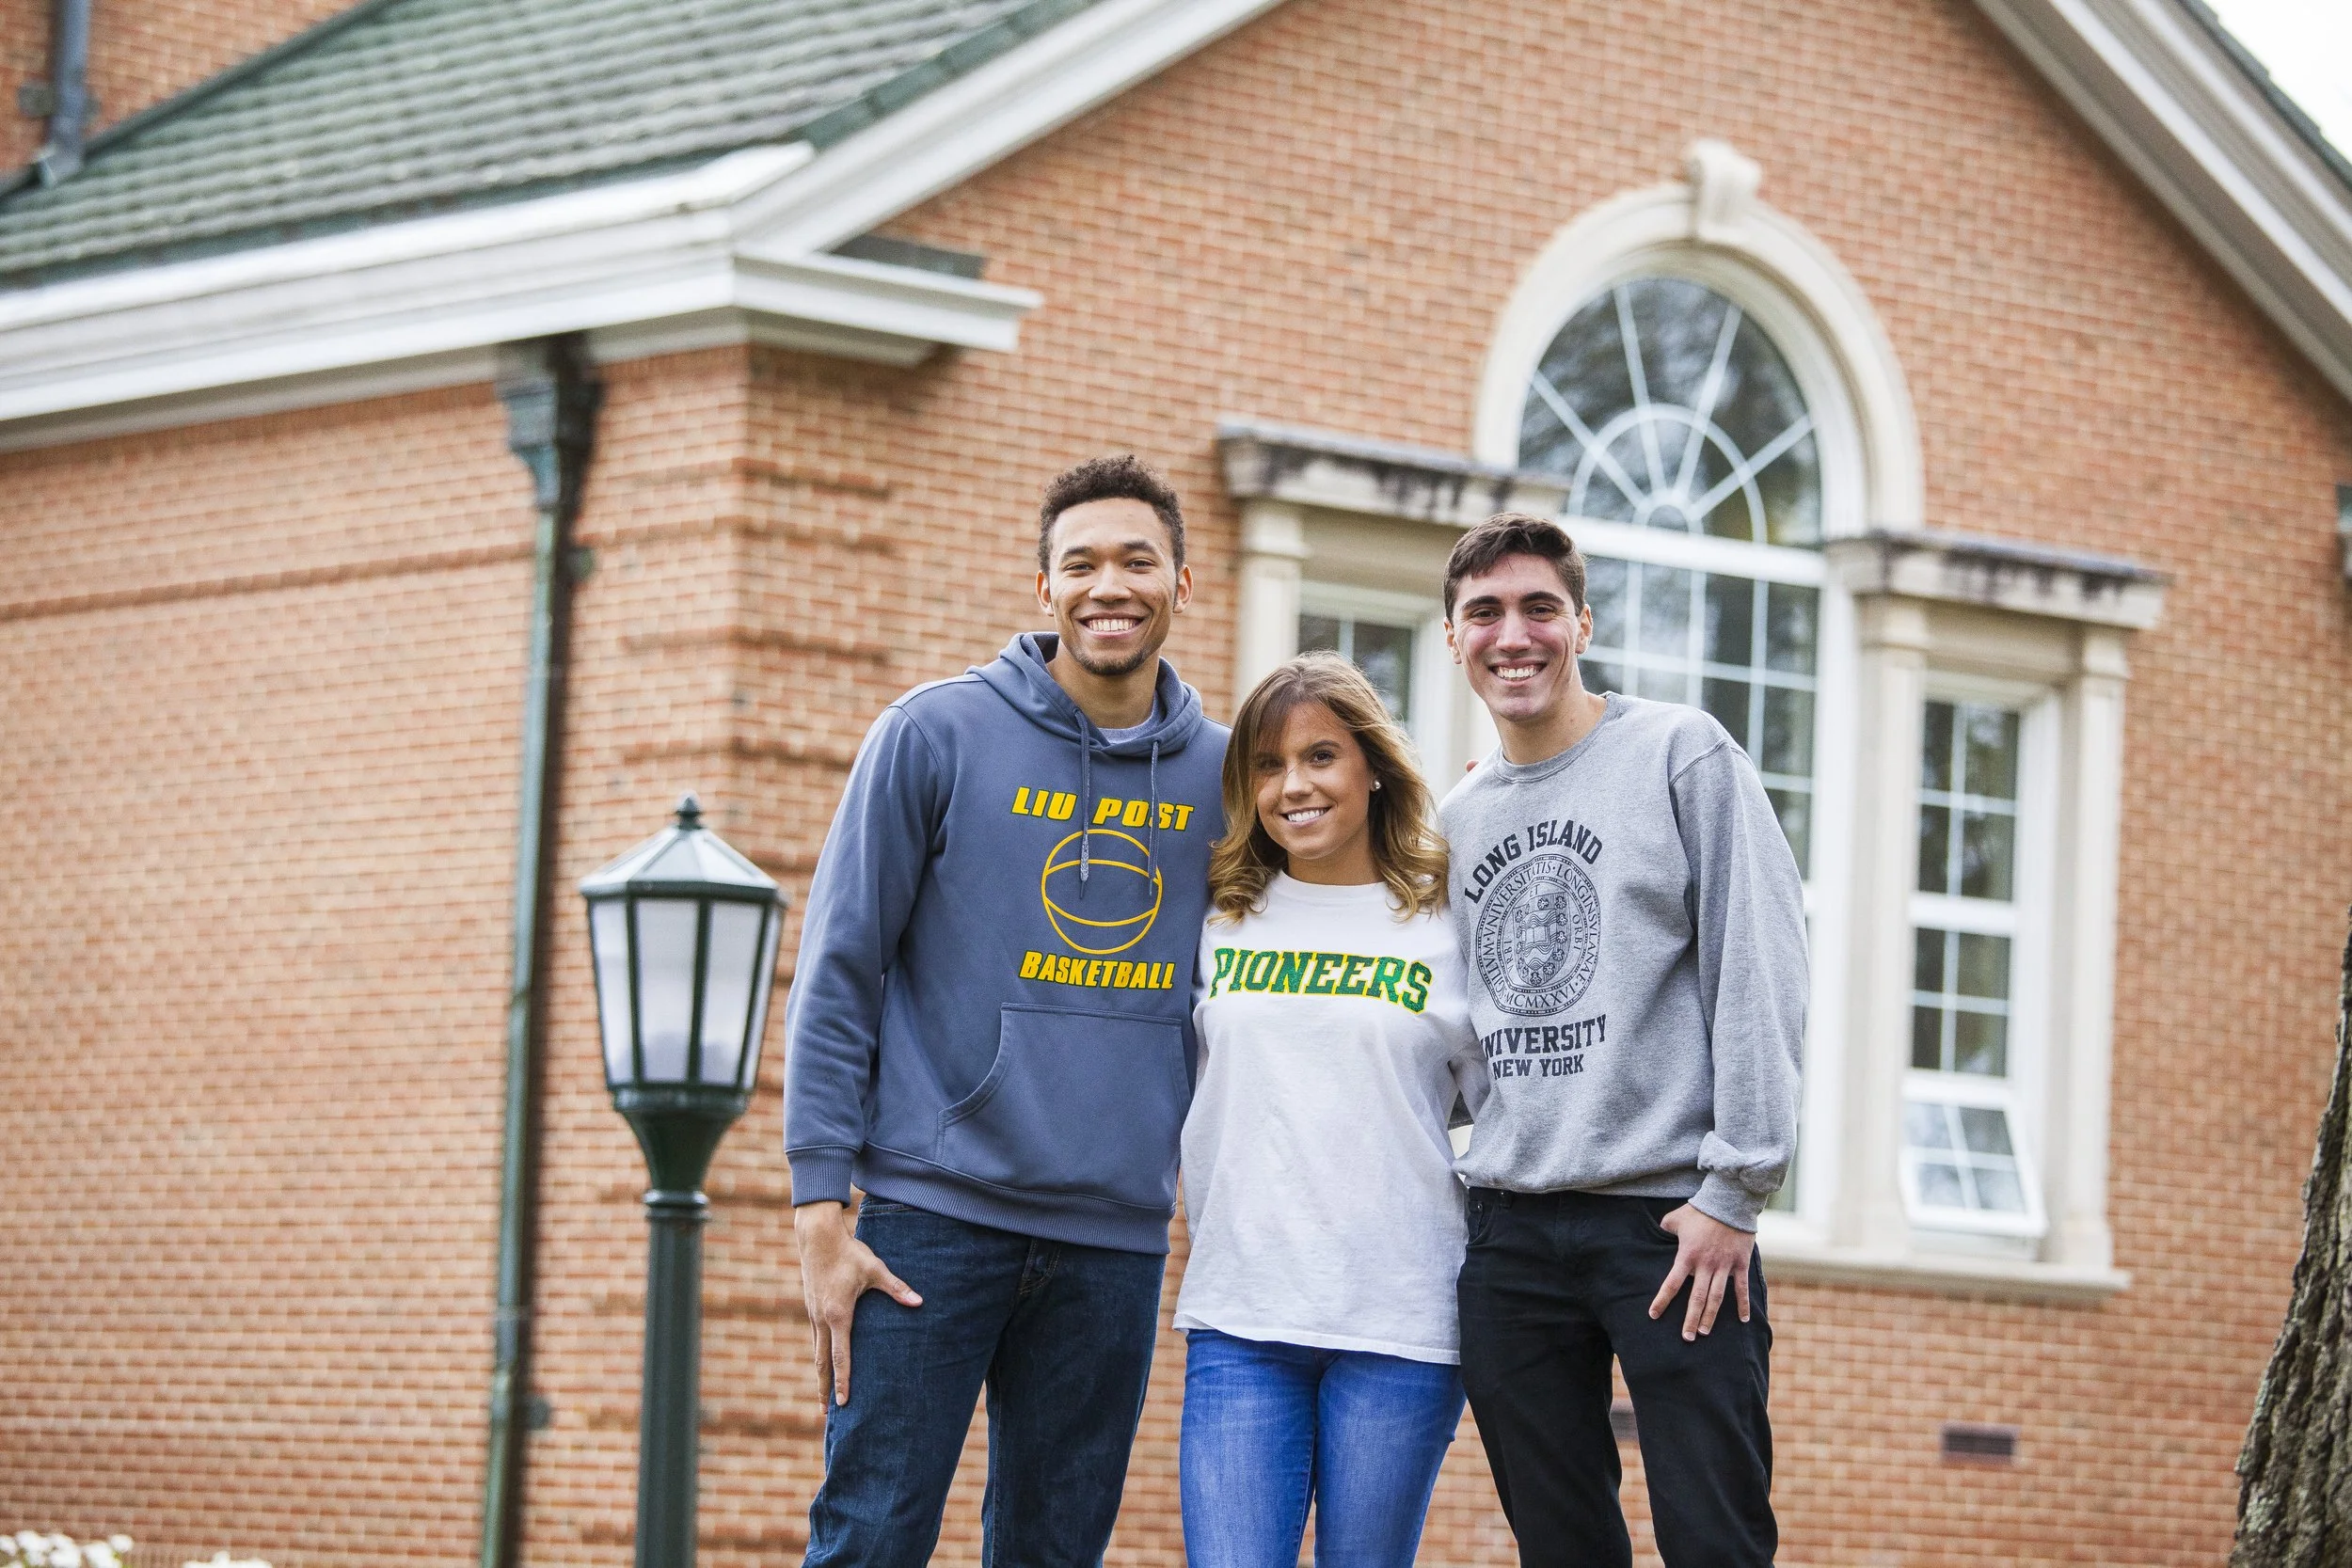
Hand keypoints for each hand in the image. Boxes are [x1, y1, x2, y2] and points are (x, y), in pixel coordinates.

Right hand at [794, 1200, 921, 1405]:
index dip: (843, 1381)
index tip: (842, 1403)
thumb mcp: (875, 1269)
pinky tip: (822, 1363)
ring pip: (816, 1352)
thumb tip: (919, 1302)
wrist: (817, 1237)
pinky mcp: (811, 1308)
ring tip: (823, 1397)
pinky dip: (818, 1356)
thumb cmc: (849, 1253)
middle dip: (825, 1389)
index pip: (841, 1356)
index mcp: (838, 1315)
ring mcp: (813, 1314)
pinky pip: (815, 1339)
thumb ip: (896, 1288)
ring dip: (820, 1375)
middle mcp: (822, 1319)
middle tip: (827, 1414)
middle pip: (822, 1362)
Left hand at [1646, 1204, 1754, 1341]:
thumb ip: (1666, 1228)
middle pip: (1696, 1298)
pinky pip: (1741, 1288)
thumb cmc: (1700, 1210)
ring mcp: (1724, 1266)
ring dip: (1710, 1316)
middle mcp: (1705, 1265)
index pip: (1671, 1283)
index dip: (1662, 1300)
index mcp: (1687, 1256)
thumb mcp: (1675, 1218)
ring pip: (1716, 1297)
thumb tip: (1659, 1231)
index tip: (1654, 1315)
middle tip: (1686, 1338)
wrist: (1729, 1201)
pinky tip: (1743, 1321)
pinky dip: (1742, 1304)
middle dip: (1690, 1319)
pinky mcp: (1740, 1263)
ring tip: (1704, 1332)